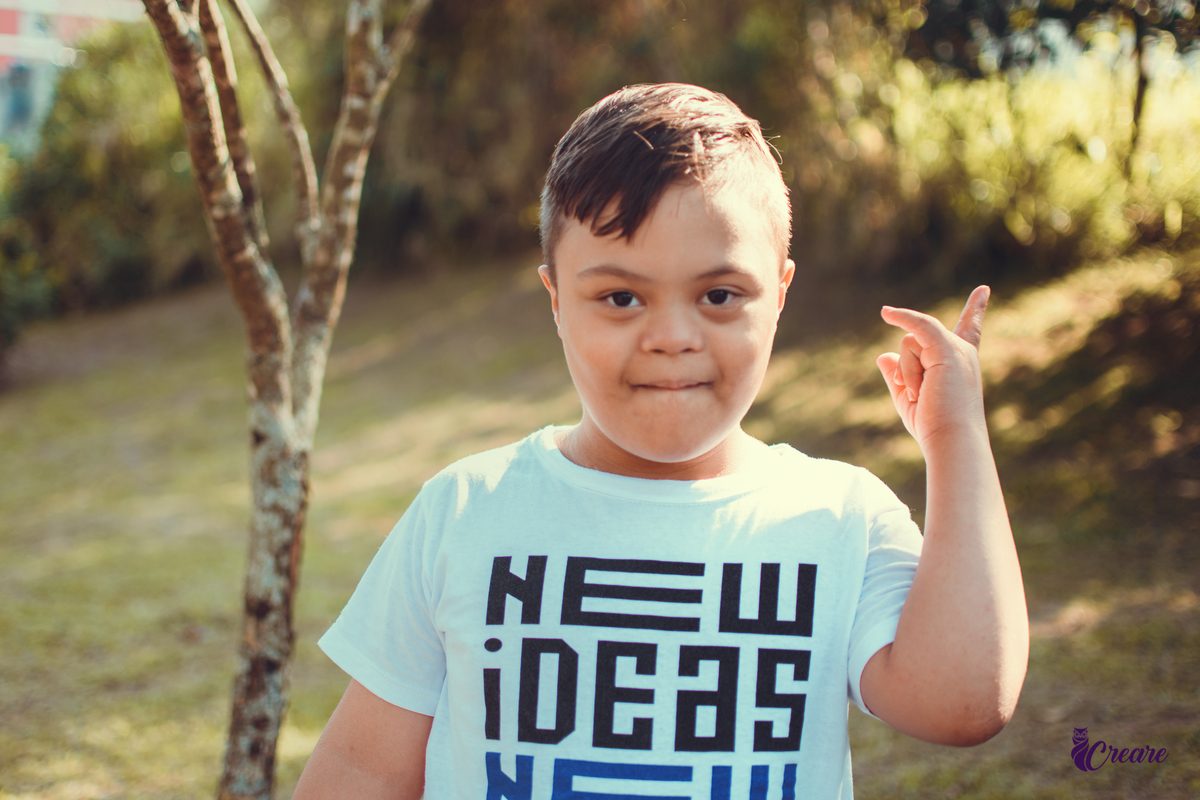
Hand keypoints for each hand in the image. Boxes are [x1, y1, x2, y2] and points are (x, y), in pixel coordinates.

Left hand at [876, 286, 989, 447]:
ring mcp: (956, 350)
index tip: (983, 290)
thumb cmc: (933, 426)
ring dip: (906, 372)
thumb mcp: (909, 398)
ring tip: (920, 394)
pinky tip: (885, 313)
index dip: (975, 311)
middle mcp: (962, 353)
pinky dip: (902, 317)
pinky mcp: (947, 350)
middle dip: (907, 370)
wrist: (951, 440)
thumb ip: (897, 375)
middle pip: (917, 341)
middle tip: (918, 396)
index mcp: (960, 364)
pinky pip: (918, 326)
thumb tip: (883, 356)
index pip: (969, 331)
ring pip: (910, 342)